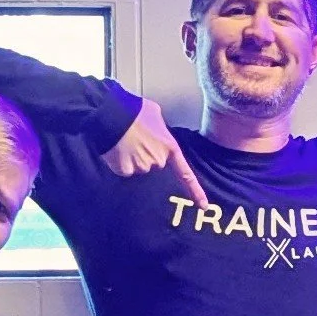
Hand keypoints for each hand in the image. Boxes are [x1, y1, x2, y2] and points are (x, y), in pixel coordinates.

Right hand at [102, 97, 208, 211]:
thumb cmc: (134, 110)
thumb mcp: (155, 114)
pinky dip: (121, 163)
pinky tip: (117, 150)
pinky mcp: (126, 170)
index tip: (203, 205)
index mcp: (169, 148)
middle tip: (136, 140)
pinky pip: (125, 170)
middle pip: (154, 166)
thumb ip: (161, 129)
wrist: (113, 114)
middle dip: (146, 156)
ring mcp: (142, 167)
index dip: (195, 191)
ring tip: (125, 142)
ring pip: (139, 168)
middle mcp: (158, 161)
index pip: (185, 173)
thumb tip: (157, 132)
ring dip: (132, 159)